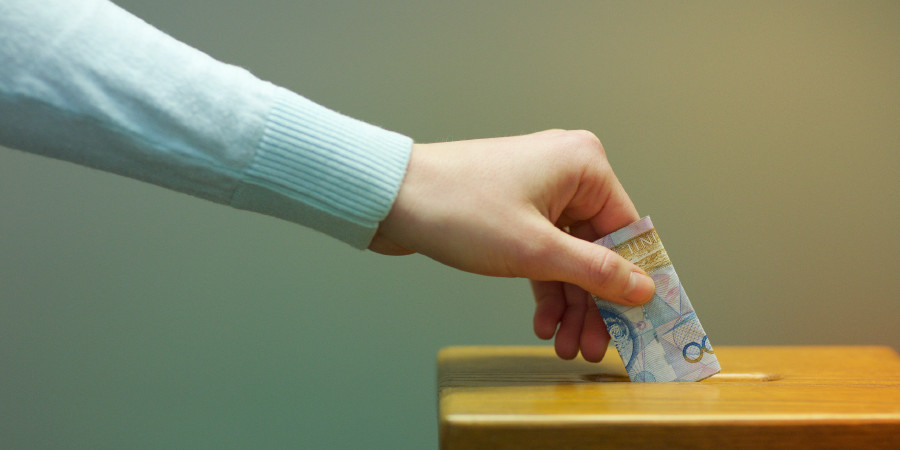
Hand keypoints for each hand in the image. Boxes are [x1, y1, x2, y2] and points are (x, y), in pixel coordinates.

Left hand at [370, 129, 654, 360]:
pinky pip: (542, 252)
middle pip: (597, 249)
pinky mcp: (515, 209)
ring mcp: (539, 191)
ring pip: (568, 256)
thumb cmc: (457, 209)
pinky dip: (544, 287)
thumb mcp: (535, 250)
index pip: (626, 232)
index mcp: (584, 165)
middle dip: (594, 303)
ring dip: (569, 303)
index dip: (632, 283)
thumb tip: (644, 288)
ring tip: (566, 346)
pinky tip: (542, 323)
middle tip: (594, 348)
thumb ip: (595, 271)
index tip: (640, 324)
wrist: (390, 197)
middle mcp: (566, 172)